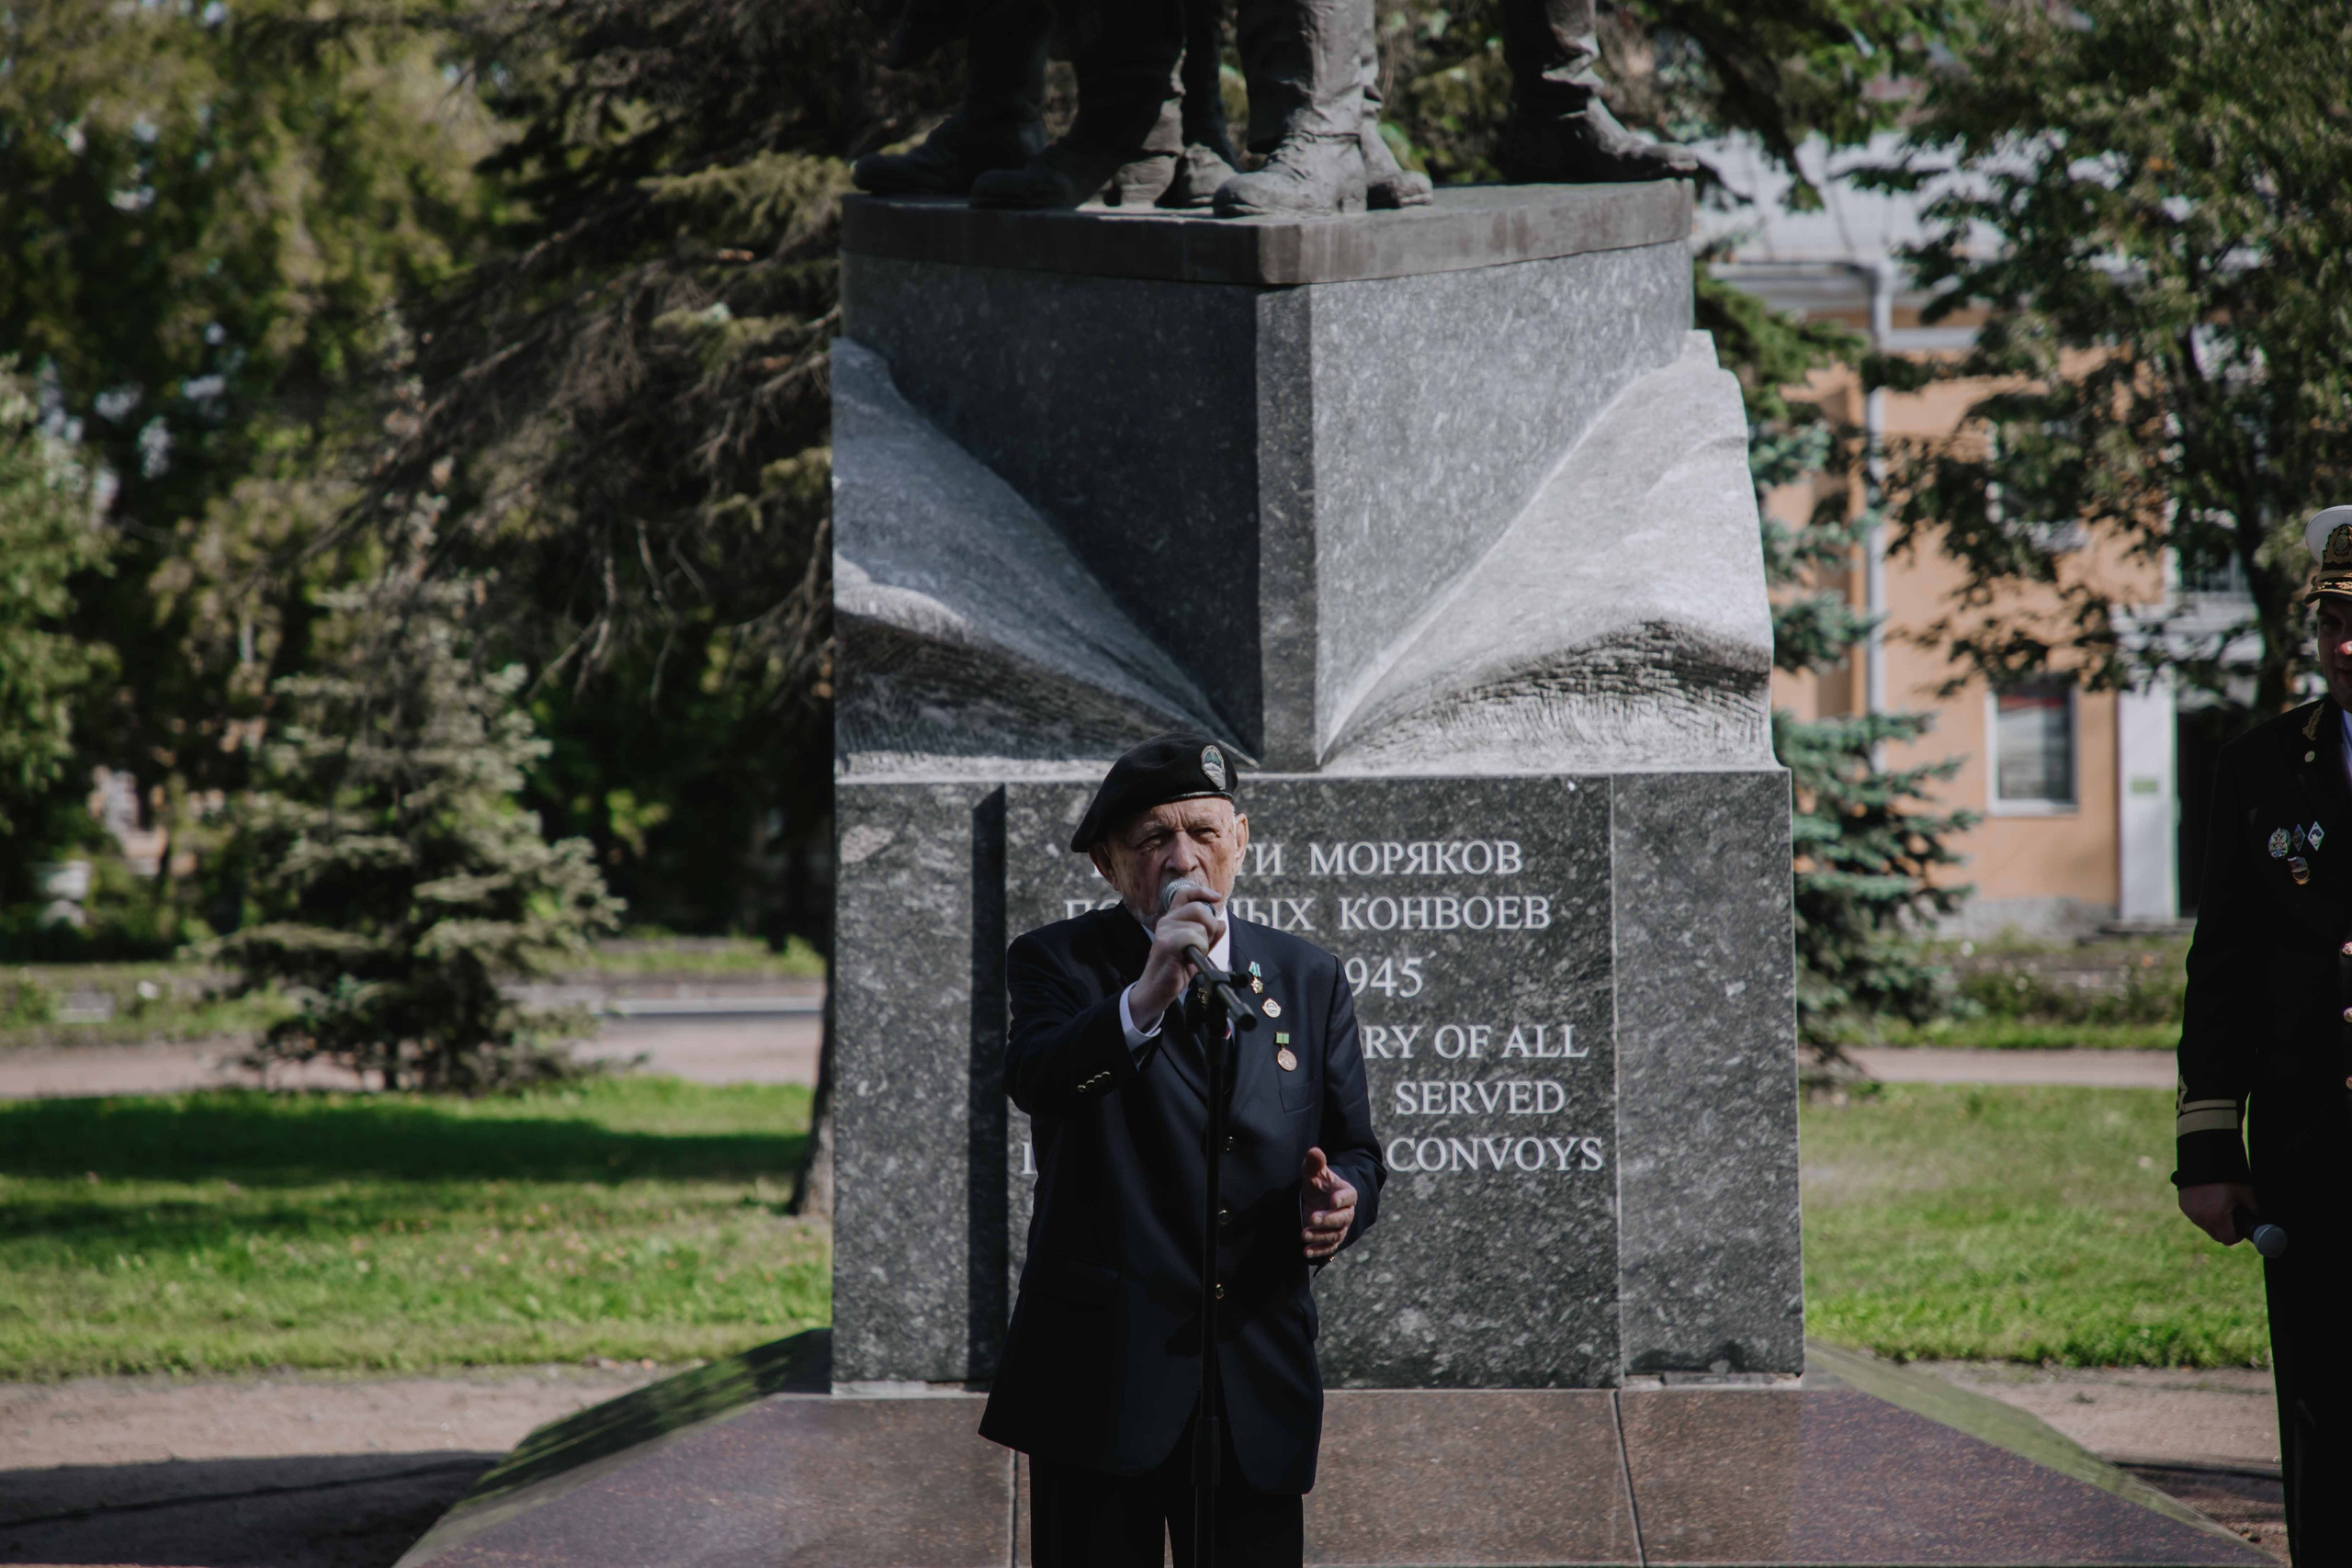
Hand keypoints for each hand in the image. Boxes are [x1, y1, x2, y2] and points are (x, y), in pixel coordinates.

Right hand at [1129, 884, 1224, 1024]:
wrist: (1157, 990)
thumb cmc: (1175, 970)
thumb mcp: (1197, 950)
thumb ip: (1209, 936)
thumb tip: (1221, 923)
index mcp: (1172, 919)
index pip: (1185, 893)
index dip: (1202, 892)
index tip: (1217, 898)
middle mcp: (1167, 921)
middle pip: (1199, 908)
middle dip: (1210, 927)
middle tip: (1204, 945)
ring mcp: (1165, 931)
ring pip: (1199, 927)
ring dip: (1203, 944)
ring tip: (1193, 956)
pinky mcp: (1165, 943)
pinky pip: (1192, 937)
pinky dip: (1198, 949)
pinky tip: (1189, 959)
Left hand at [1300, 1147, 1356, 1260]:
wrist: (1317, 1200)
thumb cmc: (1318, 1183)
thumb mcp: (1314, 1172)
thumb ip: (1316, 1163)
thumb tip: (1314, 1151)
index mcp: (1347, 1193)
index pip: (1349, 1196)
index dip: (1342, 1199)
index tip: (1333, 1200)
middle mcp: (1347, 1212)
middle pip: (1342, 1218)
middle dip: (1328, 1220)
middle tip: (1312, 1218)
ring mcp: (1340, 1228)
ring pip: (1334, 1234)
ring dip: (1319, 1236)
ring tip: (1303, 1234)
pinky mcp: (1332, 1240)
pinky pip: (1328, 1248)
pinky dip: (1318, 1251)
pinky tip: (1305, 1252)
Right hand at [2179, 1181, 2258, 1244]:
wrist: (2203, 1158)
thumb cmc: (2227, 1176)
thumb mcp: (2246, 1193)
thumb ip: (2253, 1211)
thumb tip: (2259, 1221)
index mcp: (2217, 1218)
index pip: (2228, 1240)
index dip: (2238, 1235)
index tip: (2241, 1225)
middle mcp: (2201, 1219)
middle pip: (2216, 1236)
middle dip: (2225, 1229)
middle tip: (2232, 1216)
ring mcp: (2190, 1212)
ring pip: (2205, 1227)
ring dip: (2213, 1222)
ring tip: (2219, 1204)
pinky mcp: (2183, 1205)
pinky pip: (2196, 1217)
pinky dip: (2203, 1213)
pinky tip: (2208, 1200)